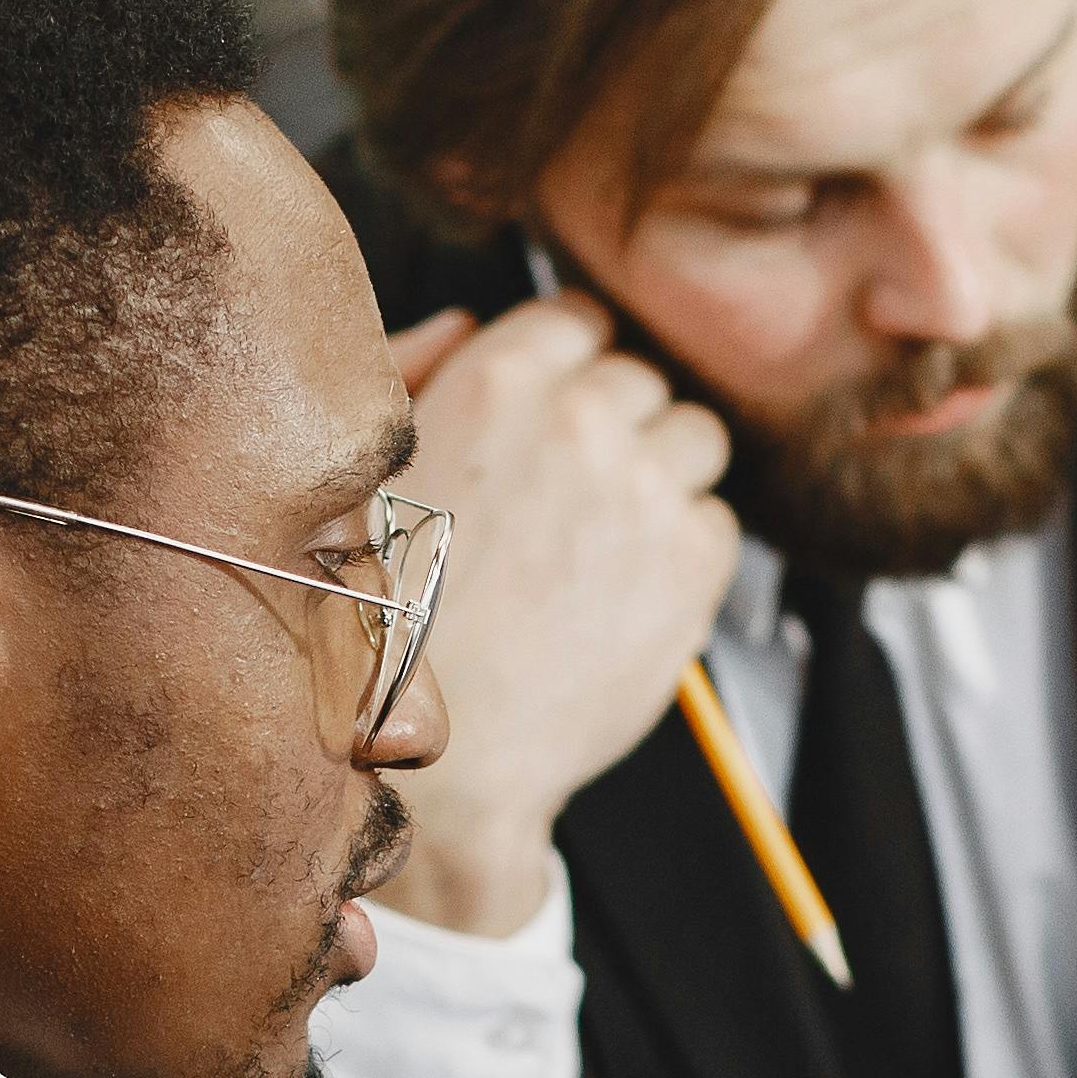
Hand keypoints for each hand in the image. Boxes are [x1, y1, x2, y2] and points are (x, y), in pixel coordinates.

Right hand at [368, 298, 741, 936]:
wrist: (437, 758)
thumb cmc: (382, 628)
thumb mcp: (358, 475)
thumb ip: (412, 374)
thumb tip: (467, 322)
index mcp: (497, 380)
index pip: (580, 319)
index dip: (570, 367)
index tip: (558, 414)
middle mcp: (583, 421)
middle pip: (641, 378)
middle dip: (616, 425)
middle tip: (573, 496)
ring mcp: (648, 490)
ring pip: (697, 438)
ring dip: (663, 476)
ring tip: (604, 543)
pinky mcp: (694, 565)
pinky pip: (717, 521)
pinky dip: (684, 551)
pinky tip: (621, 593)